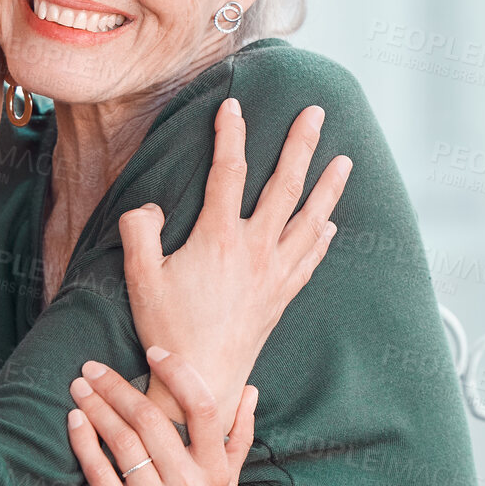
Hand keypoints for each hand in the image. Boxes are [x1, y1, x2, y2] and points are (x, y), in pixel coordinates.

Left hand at [67, 352, 254, 485]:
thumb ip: (238, 442)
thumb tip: (251, 392)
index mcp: (218, 475)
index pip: (203, 408)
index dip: (178, 372)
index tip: (154, 349)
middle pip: (151, 419)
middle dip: (117, 386)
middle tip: (93, 366)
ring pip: (122, 441)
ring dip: (96, 407)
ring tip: (79, 387)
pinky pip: (98, 471)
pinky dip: (83, 441)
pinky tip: (73, 420)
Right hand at [119, 98, 349, 424]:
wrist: (202, 380)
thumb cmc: (167, 329)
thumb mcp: (139, 276)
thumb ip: (139, 230)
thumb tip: (152, 207)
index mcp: (219, 238)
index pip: (228, 172)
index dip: (230, 134)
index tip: (233, 105)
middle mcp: (255, 250)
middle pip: (286, 186)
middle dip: (302, 145)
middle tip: (316, 113)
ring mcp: (274, 274)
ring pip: (310, 220)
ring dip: (329, 188)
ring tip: (345, 161)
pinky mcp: (282, 296)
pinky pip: (310, 258)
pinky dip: (322, 238)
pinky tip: (331, 226)